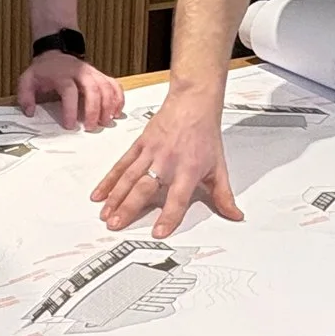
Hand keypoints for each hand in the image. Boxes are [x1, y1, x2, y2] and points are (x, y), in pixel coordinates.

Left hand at [16, 50, 125, 131]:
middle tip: (91, 127)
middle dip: (93, 110)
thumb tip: (30, 112)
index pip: (69, 91)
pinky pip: (114, 84)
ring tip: (105, 122)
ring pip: (106, 87)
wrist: (55, 53)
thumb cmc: (43, 71)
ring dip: (108, 106)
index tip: (70, 126)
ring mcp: (93, 72)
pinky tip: (117, 112)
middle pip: (93, 89)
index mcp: (62, 75)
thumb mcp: (27, 80)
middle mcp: (80, 72)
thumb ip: (25, 96)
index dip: (70, 109)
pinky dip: (118, 98)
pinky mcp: (101, 75)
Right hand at [89, 90, 244, 237]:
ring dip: (115, 197)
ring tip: (105, 215)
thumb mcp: (219, 167)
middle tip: (116, 224)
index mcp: (188, 170)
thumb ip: (224, 195)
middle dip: (128, 208)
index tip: (158, 232)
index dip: (168, 217)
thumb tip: (234, 215)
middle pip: (144, 188)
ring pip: (128, 178)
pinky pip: (121, 165)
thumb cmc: (204, 134)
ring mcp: (150, 153)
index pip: (177, 199)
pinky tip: (99, 193)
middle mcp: (167, 162)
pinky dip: (109, 180)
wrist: (193, 104)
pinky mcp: (139, 145)